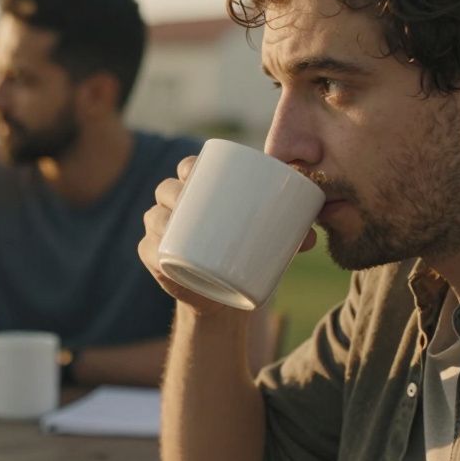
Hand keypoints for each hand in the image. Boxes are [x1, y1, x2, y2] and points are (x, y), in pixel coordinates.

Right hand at [139, 155, 315, 314]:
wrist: (224, 294)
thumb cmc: (244, 255)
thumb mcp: (267, 242)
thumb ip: (288, 236)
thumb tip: (311, 238)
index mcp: (199, 193)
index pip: (189, 169)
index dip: (190, 166)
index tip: (199, 171)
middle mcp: (174, 207)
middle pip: (167, 189)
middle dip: (175, 191)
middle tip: (193, 202)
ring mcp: (161, 232)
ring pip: (155, 217)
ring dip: (162, 218)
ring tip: (177, 225)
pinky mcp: (156, 258)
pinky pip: (148, 249)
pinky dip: (152, 248)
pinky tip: (158, 248)